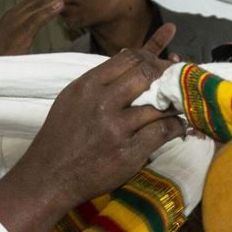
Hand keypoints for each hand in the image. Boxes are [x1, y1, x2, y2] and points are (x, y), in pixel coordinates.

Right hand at [0, 0, 81, 55]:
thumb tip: (40, 23)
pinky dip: (48, 11)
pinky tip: (61, 4)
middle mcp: (13, 14)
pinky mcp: (17, 33)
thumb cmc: (2, 59)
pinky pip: (35, 20)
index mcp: (14, 15)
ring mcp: (14, 23)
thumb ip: (28, 29)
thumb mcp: (17, 40)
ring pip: (40, 5)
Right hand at [0, 24, 188, 231]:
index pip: (129, 57)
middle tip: (178, 79)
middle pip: (147, 74)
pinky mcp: (129, 152)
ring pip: (159, 103)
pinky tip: (180, 125)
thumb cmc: (61, 137)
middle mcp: (102, 102)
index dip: (151, 55)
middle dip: (166, 74)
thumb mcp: (73, 99)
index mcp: (87, 85)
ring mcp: (116, 128)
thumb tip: (133, 55)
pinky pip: (163, 131)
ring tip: (183, 102)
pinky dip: (176, 126)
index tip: (162, 61)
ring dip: (175, 101)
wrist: (48, 177)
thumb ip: (101, 80)